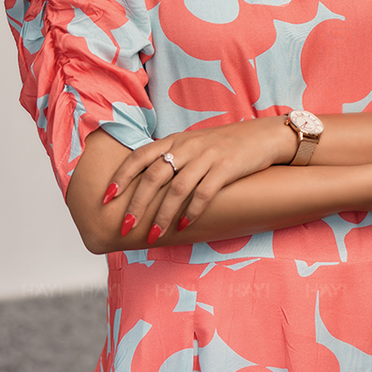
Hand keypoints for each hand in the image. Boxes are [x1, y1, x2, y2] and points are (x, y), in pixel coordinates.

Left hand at [103, 118, 292, 240]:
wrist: (265, 136)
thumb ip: (172, 159)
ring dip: (162, 215)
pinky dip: (191, 212)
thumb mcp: (195, 146)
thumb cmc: (226, 146)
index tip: (106, 198)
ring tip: (153, 236)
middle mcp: (188, 146)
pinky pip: (204, 193)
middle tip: (125, 227)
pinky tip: (183, 226)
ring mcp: (207, 156)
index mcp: (176, 140)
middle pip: (153, 176)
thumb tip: (147, 186)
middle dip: (137, 204)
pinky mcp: (227, 167)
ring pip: (177, 188)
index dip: (121, 177)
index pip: (140, 156)